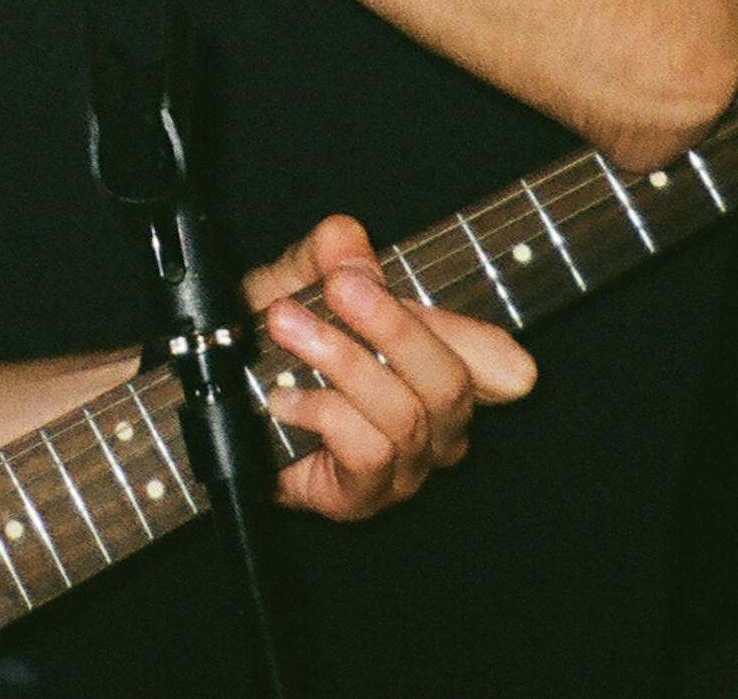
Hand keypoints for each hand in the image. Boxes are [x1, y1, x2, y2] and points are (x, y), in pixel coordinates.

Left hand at [239, 214, 535, 521]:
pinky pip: (367, 455)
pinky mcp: (365, 498)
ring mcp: (407, 468)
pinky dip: (322, 414)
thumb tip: (344, 240)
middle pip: (450, 383)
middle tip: (339, 287)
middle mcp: (440, 426)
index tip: (418, 293)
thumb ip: (329, 256)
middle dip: (393, 328)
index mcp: (446, 368)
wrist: (234, 400)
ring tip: (287, 327)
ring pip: (403, 417)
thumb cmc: (287, 339)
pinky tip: (284, 397)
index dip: (477, 337)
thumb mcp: (302, 281)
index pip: (503, 366)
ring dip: (341, 361)